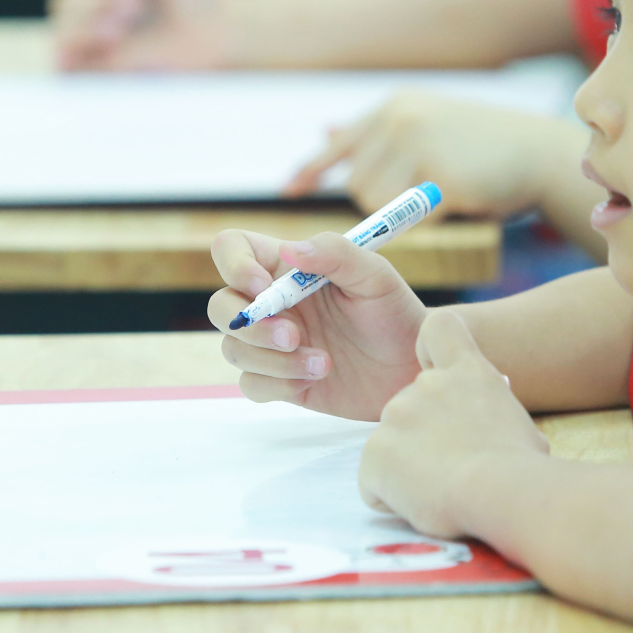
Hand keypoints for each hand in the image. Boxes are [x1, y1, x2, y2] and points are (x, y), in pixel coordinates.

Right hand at [49, 0, 239, 69]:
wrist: (218, 31)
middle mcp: (99, 11)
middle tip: (133, 6)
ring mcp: (97, 42)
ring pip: (62, 22)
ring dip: (86, 19)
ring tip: (120, 28)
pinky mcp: (98, 69)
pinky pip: (61, 57)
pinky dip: (74, 43)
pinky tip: (107, 39)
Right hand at [208, 228, 428, 420]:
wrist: (412, 368)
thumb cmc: (395, 313)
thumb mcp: (375, 276)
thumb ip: (336, 253)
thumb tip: (292, 249)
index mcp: (286, 267)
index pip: (233, 249)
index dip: (234, 264)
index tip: (262, 287)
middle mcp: (272, 303)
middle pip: (221, 306)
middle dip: (250, 324)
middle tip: (293, 335)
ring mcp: (272, 344)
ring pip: (233, 349)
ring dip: (272, 359)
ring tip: (322, 363)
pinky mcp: (280, 380)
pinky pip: (252, 384)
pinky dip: (279, 383)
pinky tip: (316, 378)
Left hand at [284, 91, 592, 220]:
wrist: (539, 154)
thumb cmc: (483, 146)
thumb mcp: (425, 123)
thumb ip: (378, 133)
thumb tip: (326, 130)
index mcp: (393, 108)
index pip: (338, 143)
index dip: (312, 169)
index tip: (289, 191)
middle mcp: (399, 120)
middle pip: (356, 183)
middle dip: (377, 201)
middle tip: (419, 199)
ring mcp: (419, 147)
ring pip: (376, 204)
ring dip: (399, 214)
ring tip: (439, 196)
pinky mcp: (439, 177)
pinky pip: (411, 220)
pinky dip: (427, 223)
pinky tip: (455, 203)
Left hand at [358, 310, 548, 536]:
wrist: (502, 491)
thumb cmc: (523, 466)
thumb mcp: (518, 426)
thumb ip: (491, 415)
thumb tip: (488, 425)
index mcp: (468, 373)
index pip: (441, 327)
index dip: (432, 349)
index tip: (440, 376)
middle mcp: (427, 384)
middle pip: (410, 406)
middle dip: (421, 437)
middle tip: (453, 469)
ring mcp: (396, 415)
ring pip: (392, 446)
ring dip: (408, 468)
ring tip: (442, 490)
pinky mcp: (374, 452)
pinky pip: (375, 481)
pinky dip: (392, 496)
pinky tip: (422, 504)